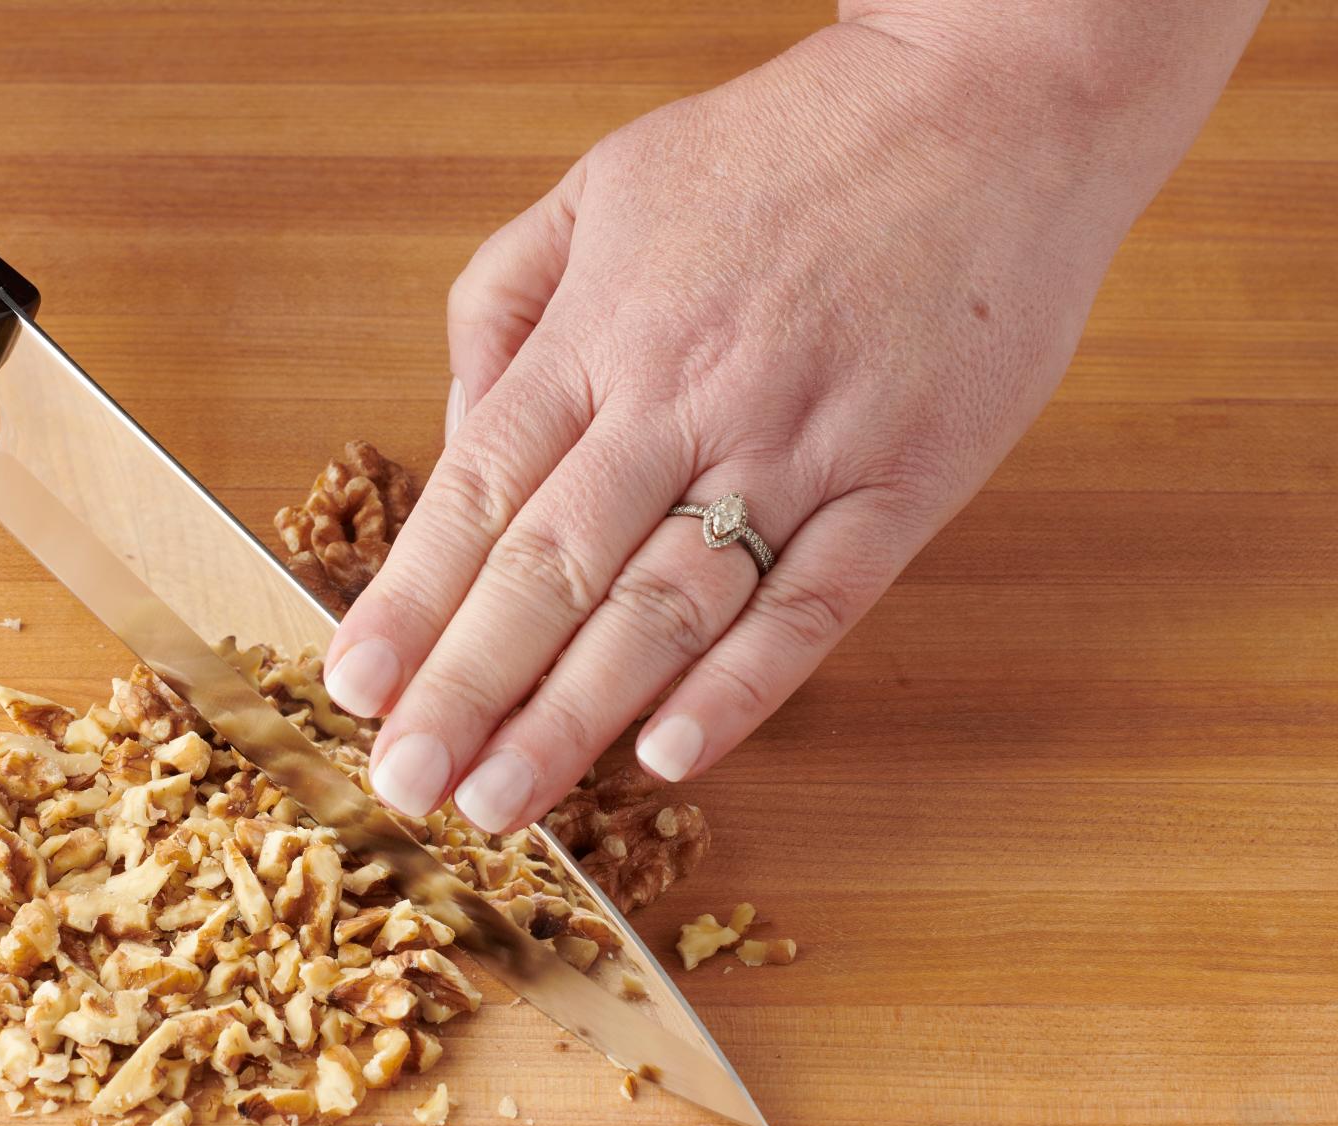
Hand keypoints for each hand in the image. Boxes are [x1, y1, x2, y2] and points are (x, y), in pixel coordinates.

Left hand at [322, 20, 1159, 831]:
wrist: (989, 105)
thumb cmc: (782, 149)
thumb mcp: (602, 187)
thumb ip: (504, 309)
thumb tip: (454, 436)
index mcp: (600, 333)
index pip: (477, 492)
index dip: (410, 599)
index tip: (354, 686)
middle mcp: (683, 397)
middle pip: (553, 569)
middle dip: (468, 688)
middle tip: (407, 783)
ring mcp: (798, 445)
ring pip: (666, 607)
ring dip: (576, 716)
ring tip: (505, 803)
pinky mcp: (902, 483)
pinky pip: (812, 606)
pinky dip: (741, 687)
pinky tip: (670, 758)